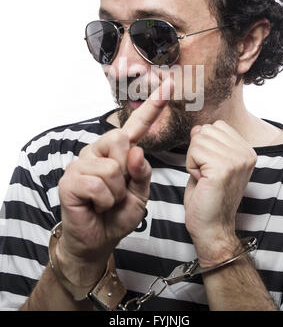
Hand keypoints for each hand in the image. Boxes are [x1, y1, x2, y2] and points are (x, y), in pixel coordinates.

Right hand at [57, 77, 172, 284]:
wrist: (98, 240)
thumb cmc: (118, 215)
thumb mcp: (140, 194)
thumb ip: (142, 172)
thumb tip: (136, 150)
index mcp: (118, 152)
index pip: (136, 126)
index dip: (153, 107)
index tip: (168, 86)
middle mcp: (97, 151)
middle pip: (121, 140)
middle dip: (127, 171)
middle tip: (119, 190)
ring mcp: (81, 163)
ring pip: (112, 167)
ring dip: (116, 192)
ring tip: (107, 201)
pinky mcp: (69, 180)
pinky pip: (98, 185)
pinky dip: (104, 201)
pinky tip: (96, 206)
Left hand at [184, 120, 256, 265]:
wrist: (212, 227)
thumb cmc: (208, 197)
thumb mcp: (211, 163)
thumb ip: (209, 143)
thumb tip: (198, 128)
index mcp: (247, 151)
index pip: (217, 126)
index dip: (205, 145)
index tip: (210, 168)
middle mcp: (246, 153)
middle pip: (206, 130)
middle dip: (197, 151)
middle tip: (205, 174)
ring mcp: (236, 160)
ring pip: (198, 139)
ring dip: (193, 159)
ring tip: (204, 178)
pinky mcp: (223, 169)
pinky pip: (194, 151)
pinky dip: (190, 166)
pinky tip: (201, 181)